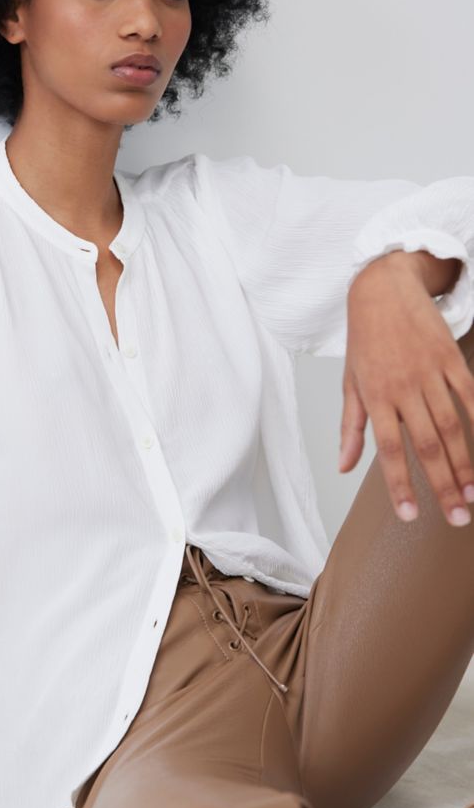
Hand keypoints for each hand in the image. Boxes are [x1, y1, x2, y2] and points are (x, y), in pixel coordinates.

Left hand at [340, 250, 473, 525]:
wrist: (382, 288)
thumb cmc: (364, 340)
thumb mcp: (349, 382)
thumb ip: (351, 427)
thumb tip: (345, 467)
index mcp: (374, 397)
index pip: (387, 450)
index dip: (399, 485)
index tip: (410, 515)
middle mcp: (402, 388)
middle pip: (426, 445)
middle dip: (443, 485)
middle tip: (457, 518)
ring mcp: (428, 373)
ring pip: (451, 426)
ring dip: (466, 463)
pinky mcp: (449, 358)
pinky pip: (471, 393)